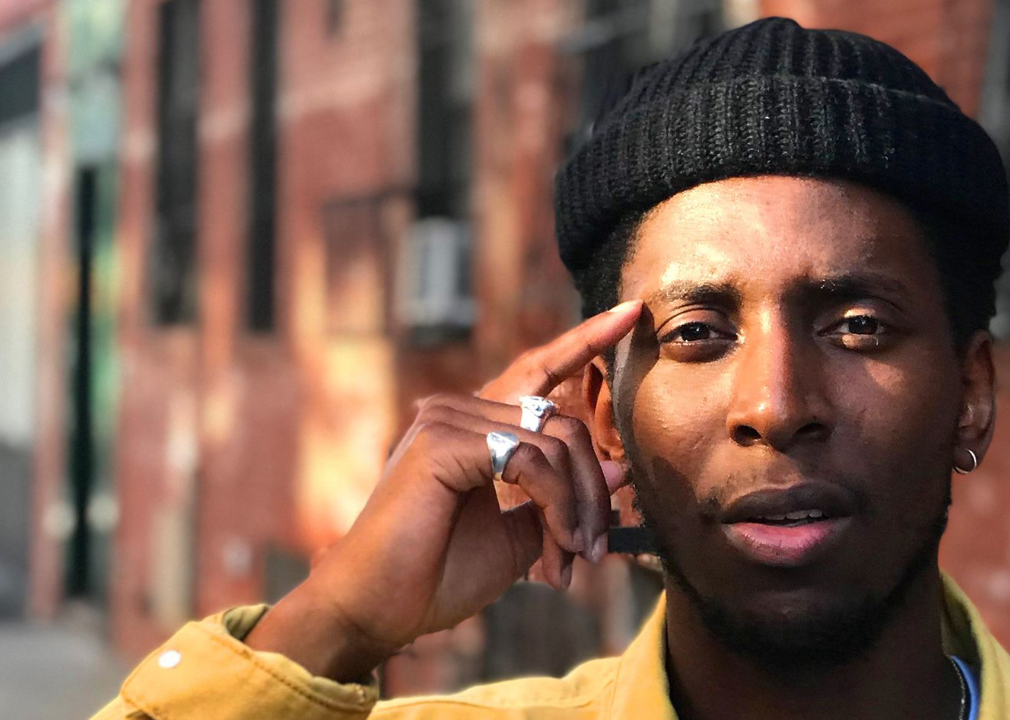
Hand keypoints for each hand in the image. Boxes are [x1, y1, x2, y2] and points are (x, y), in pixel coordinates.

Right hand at [246, 301, 640, 681]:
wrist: (380, 608)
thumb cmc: (439, 576)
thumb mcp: (520, 535)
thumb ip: (562, 497)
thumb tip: (619, 469)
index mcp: (476, 425)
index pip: (540, 369)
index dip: (585, 340)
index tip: (629, 312)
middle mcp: (461, 410)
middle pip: (564, 425)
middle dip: (590, 492)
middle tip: (594, 550)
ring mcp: (449, 418)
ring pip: (555, 444)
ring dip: (575, 509)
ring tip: (570, 562)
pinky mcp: (443, 438)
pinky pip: (530, 460)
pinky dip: (555, 505)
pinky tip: (554, 547)